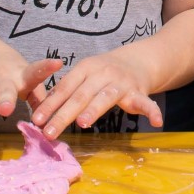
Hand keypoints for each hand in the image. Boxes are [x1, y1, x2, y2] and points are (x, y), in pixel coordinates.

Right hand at [0, 51, 62, 123]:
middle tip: (5, 110)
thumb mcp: (29, 80)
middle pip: (5, 91)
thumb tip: (52, 121)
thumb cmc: (14, 72)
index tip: (57, 63)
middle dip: (5, 100)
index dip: (46, 69)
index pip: (36, 72)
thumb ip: (40, 98)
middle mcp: (2, 79)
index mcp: (21, 77)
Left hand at [30, 51, 162, 138]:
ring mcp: (122, 82)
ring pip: (106, 98)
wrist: (138, 60)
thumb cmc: (103, 73)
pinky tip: (157, 122)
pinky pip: (145, 103)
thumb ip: (67, 91)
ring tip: (83, 123)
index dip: (50, 104)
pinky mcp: (139, 92)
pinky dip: (151, 111)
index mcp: (86, 68)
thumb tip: (41, 114)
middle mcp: (103, 73)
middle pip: (81, 95)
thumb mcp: (84, 75)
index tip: (36, 120)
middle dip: (63, 114)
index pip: (65, 87)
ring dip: (94, 110)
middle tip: (49, 133)